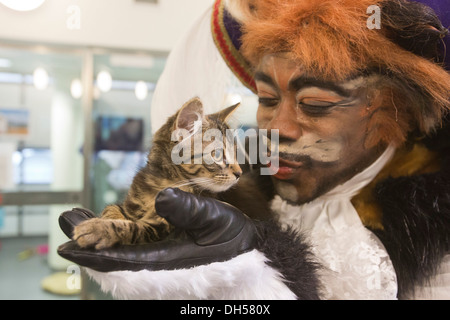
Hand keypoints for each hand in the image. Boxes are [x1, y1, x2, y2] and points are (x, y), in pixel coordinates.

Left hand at [57, 188, 256, 271]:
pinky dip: (115, 239)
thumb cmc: (232, 239)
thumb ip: (190, 210)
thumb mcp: (216, 218)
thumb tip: (161, 197)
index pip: (120, 261)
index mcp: (165, 262)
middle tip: (67, 220)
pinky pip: (130, 254)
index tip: (67, 244)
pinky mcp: (162, 259)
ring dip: (98, 239)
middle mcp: (156, 268)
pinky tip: (111, 226)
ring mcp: (158, 266)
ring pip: (119, 257)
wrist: (246, 257)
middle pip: (112, 261)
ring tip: (79, 220)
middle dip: (88, 242)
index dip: (92, 253)